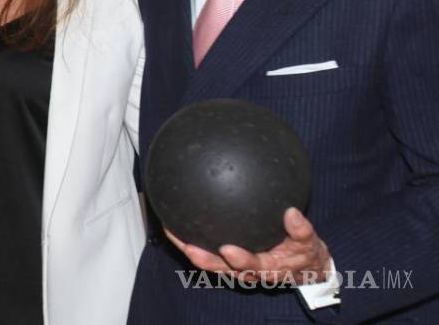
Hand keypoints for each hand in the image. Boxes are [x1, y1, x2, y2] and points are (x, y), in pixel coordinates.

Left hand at [165, 207, 331, 284]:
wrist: (304, 267)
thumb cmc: (305, 254)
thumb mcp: (310, 243)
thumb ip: (302, 230)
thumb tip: (291, 212)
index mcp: (269, 268)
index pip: (252, 266)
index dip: (240, 260)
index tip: (228, 249)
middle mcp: (249, 270)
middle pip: (223, 268)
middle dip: (205, 260)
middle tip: (189, 247)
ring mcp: (237, 266)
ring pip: (211, 262)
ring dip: (192, 251)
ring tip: (172, 234)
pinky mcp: (230, 260)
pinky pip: (210, 253)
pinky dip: (194, 242)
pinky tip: (178, 226)